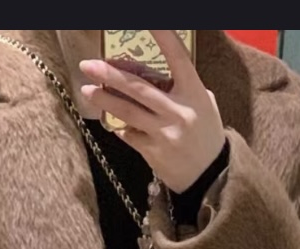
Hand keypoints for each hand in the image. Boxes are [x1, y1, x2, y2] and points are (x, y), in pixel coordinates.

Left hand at [79, 30, 224, 193]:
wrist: (211, 175)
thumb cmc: (205, 134)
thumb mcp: (202, 104)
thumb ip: (179, 87)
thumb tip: (145, 72)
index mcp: (194, 93)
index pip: (177, 57)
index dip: (163, 37)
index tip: (149, 22)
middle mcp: (179, 111)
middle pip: (138, 88)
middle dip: (110, 75)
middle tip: (89, 66)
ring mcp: (165, 133)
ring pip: (128, 112)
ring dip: (104, 100)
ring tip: (88, 90)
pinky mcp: (154, 153)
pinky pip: (130, 135)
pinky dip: (121, 127)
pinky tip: (116, 123)